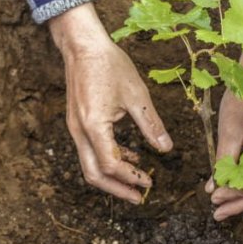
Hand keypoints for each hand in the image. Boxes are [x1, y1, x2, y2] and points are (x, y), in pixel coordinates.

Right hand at [49, 3, 172, 203]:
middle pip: (94, 174)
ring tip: (135, 182)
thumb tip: (167, 149)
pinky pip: (89, 150)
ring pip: (89, 165)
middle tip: (138, 198)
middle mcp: (79, 131)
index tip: (149, 183)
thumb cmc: (109, 65)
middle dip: (117, 189)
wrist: (83, 45)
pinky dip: (107, 159)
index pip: (111, 165)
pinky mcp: (77, 122)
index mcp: (94, 126)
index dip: (131, 177)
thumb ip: (151, 125)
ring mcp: (75, 128)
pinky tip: (129, 156)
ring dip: (112, 177)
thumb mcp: (137, 95)